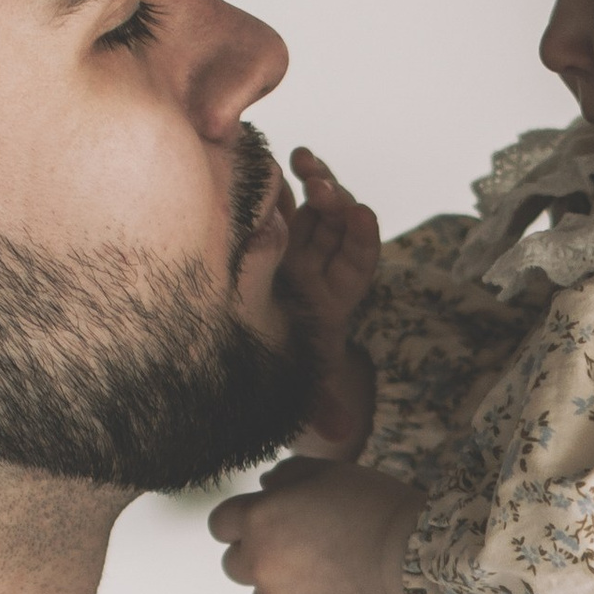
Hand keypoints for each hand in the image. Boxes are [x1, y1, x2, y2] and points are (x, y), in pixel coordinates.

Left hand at [208, 457, 420, 593]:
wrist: (412, 558)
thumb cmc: (373, 506)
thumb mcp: (326, 471)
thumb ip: (285, 476)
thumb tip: (266, 487)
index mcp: (257, 520)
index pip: (221, 524)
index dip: (241, 521)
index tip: (262, 522)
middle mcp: (258, 565)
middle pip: (235, 564)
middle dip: (258, 555)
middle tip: (298, 548)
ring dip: (282, 587)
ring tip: (324, 574)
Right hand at [280, 148, 379, 457]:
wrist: (230, 352)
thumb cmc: (270, 370)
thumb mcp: (295, 389)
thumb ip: (319, 406)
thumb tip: (345, 436)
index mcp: (332, 298)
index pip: (359, 263)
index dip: (363, 240)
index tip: (360, 214)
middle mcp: (317, 267)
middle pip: (339, 226)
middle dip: (337, 201)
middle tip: (324, 186)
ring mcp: (291, 244)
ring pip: (314, 205)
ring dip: (316, 180)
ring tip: (304, 162)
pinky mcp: (264, 228)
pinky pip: (281, 198)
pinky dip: (282, 177)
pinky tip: (280, 158)